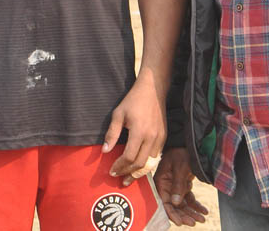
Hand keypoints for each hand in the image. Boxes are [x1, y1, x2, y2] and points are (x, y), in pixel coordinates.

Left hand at [103, 71, 166, 185]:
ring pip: (149, 163)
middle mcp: (151, 137)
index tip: (112, 170)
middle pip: (140, 164)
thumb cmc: (133, 100)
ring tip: (128, 177)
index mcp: (139, 131)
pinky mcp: (164, 137)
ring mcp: (160, 138)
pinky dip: (147, 164)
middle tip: (118, 177)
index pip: (129, 157)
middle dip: (128, 173)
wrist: (153, 90)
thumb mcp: (118, 114)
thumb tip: (105, 151)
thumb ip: (112, 134)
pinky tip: (139, 167)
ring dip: (138, 172)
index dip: (120, 166)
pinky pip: (156, 156)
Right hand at [153, 148, 207, 225]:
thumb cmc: (181, 153)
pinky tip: (204, 211)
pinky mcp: (183, 186)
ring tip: (202, 218)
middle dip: (184, 215)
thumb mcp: (180, 167)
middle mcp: (166, 187)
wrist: (188, 144)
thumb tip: (176, 203)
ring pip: (182, 205)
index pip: (164, 202)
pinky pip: (189, 199)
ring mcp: (175, 187)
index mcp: (161, 182)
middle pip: (174, 206)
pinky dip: (196, 205)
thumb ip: (178, 185)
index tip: (181, 222)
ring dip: (192, 212)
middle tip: (195, 221)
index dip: (172, 213)